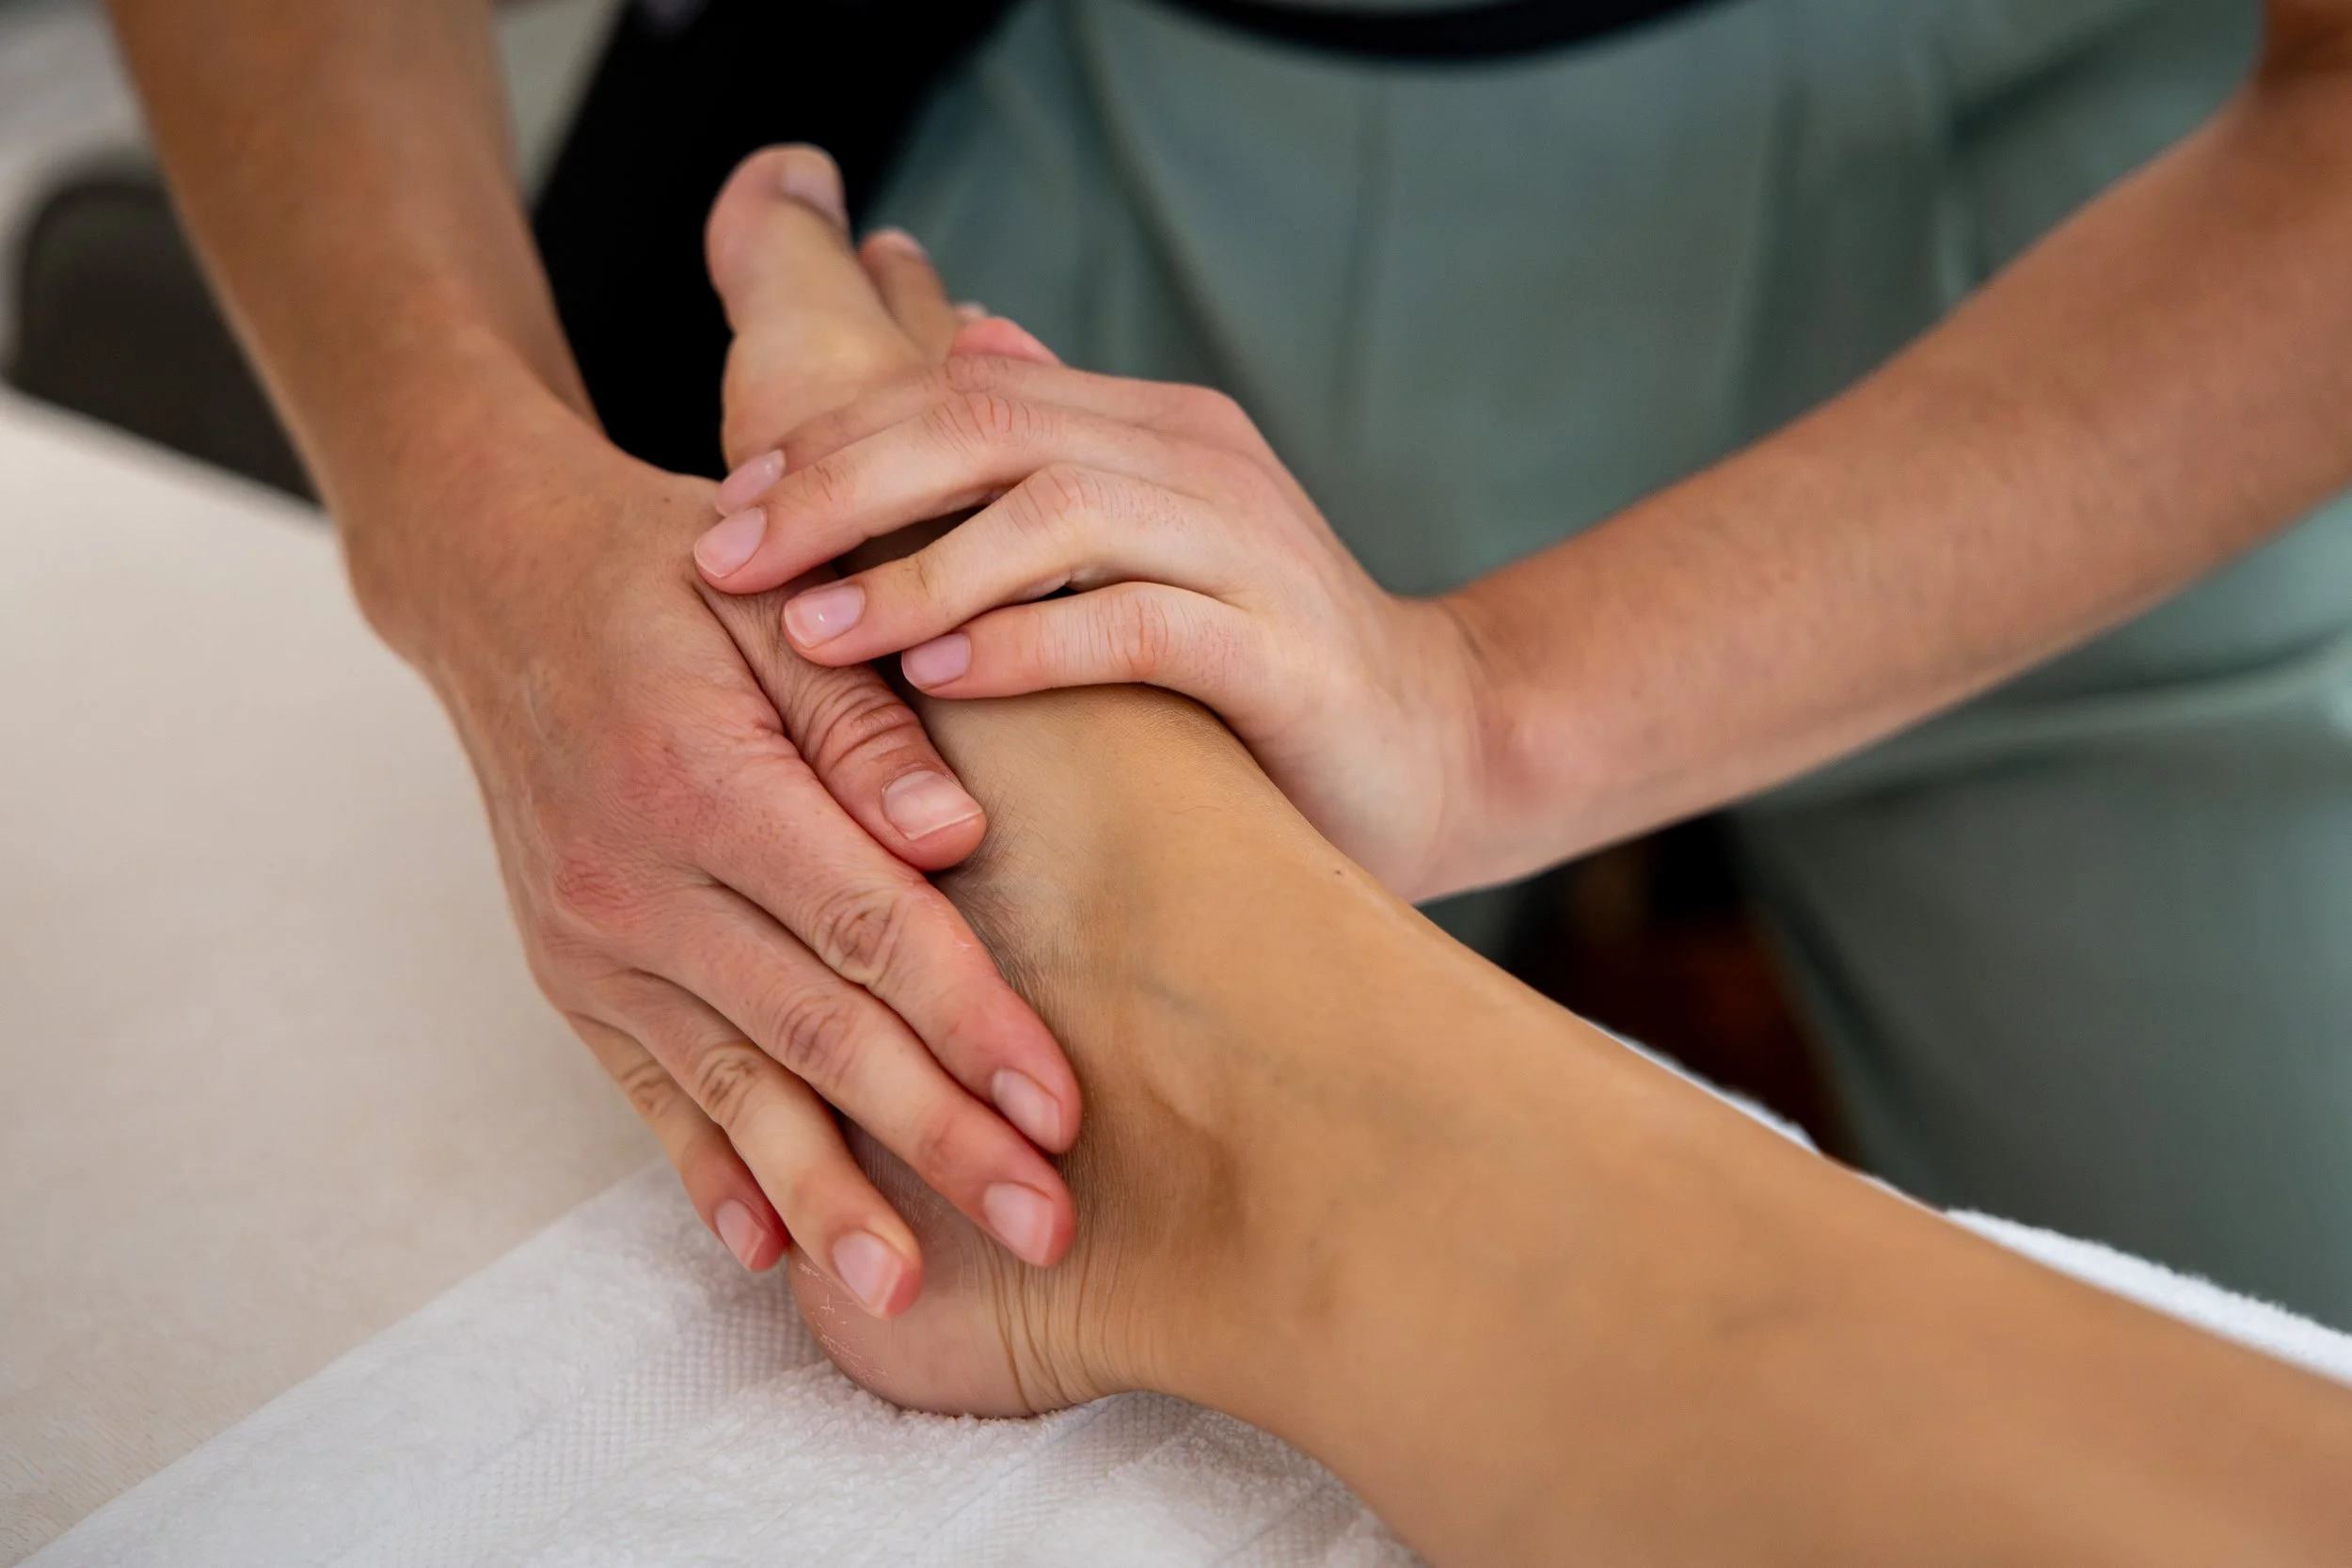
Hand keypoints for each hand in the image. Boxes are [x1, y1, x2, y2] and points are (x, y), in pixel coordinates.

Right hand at [367, 151, 1079, 1317]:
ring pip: (731, 1091)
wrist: (495, 578)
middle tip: (1042, 1228)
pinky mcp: (571, 972)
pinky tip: (765, 1248)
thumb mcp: (778, 599)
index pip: (867, 928)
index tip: (1061, 1110)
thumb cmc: (672, 576)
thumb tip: (956, 837)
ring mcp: (593, 940)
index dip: (970, 1025)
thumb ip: (866, 722)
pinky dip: (708, 1170)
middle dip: (936, 1142)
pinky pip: (646, 1091)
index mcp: (706, 780)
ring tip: (905, 1290)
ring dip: (826, 1197)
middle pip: (816, 1035)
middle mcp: (637, 880)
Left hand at [689, 321, 1495, 897]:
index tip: (726, 511)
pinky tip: (942, 676)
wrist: (1438, 747)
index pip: (960, 393)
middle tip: (730, 559)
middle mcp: (1196, 459)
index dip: (833, 442)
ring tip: (815, 628)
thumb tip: (961, 334)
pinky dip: (1031, 643)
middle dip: (841, 487)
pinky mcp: (1279, 649)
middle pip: (986, 428)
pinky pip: (1137, 624)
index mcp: (1150, 427)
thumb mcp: (1145, 545)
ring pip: (1056, 512)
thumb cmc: (1253, 668)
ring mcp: (1245, 546)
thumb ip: (1057, 451)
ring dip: (918, 566)